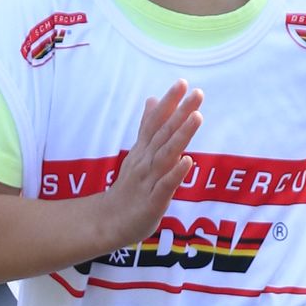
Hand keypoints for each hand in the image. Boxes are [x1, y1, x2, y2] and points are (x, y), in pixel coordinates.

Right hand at [102, 81, 202, 246]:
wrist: (109, 222)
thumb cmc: (129, 188)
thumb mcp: (137, 154)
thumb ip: (147, 128)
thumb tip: (153, 99)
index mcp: (143, 151)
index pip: (156, 122)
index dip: (169, 103)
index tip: (183, 83)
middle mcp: (145, 161)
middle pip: (163, 134)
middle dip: (180, 113)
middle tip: (196, 92)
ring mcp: (148, 181)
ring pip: (166, 155)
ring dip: (181, 136)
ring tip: (196, 117)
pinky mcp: (152, 202)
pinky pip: (165, 186)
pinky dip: (176, 173)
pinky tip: (188, 161)